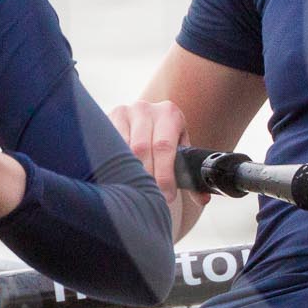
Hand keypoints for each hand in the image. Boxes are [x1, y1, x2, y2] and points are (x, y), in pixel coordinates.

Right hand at [110, 98, 199, 237]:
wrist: (141, 119)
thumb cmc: (163, 140)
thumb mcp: (178, 150)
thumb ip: (189, 174)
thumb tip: (203, 199)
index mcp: (169, 113)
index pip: (164, 147)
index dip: (164, 174)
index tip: (166, 196)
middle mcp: (145, 109)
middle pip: (141, 149)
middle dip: (147, 176)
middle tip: (150, 197)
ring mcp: (123, 112)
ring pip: (123, 149)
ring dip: (129, 172)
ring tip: (135, 191)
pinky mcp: (105, 119)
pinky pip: (107, 145)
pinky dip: (113, 164)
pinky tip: (118, 178)